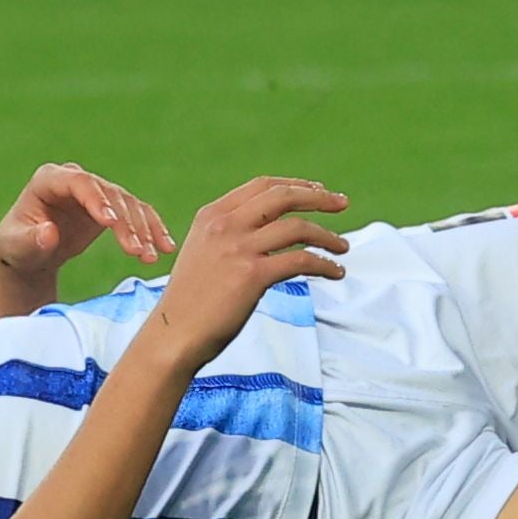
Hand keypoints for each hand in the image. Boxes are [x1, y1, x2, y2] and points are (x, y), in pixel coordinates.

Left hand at [0, 160, 173, 293]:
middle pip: (109, 194)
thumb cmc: (17, 247)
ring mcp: (95, 191)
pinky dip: (152, 229)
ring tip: (151, 256)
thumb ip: (32, 240)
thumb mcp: (17, 246)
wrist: (28, 254)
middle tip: (137, 251)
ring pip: (128, 204)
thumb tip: (49, 233)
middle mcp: (75, 179)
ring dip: (143, 229)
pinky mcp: (111, 206)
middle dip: (126, 222)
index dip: (97, 200)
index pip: (79, 183)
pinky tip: (165, 247)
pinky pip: (137, 214)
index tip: (111, 223)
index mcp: (48, 180)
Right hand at [149, 176, 347, 359]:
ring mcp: (238, 249)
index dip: (295, 184)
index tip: (318, 190)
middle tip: (342, 203)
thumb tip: (272, 228)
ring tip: (342, 248)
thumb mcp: (203, 251)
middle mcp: (224, 225)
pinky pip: (300, 260)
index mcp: (212, 215)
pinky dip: (324, 264)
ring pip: (297, 227)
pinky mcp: (251, 275)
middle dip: (318, 197)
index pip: (262, 186)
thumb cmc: (191, 300)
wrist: (174, 334)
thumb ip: (230, 234)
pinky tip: (335, 272)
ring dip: (327, 236)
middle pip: (282, 197)